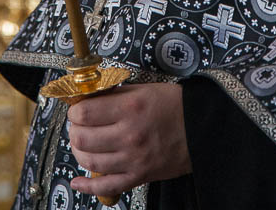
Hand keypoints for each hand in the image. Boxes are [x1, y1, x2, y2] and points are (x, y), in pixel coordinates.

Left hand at [68, 82, 191, 195]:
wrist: (201, 127)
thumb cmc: (175, 106)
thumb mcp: (144, 89)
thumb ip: (116, 94)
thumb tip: (90, 98)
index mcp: (130, 109)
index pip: (86, 113)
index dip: (75, 111)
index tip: (76, 109)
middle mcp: (129, 135)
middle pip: (83, 138)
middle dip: (74, 131)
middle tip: (77, 126)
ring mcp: (133, 159)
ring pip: (90, 162)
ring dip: (78, 153)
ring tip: (80, 145)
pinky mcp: (139, 176)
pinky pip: (107, 186)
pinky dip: (88, 187)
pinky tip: (78, 182)